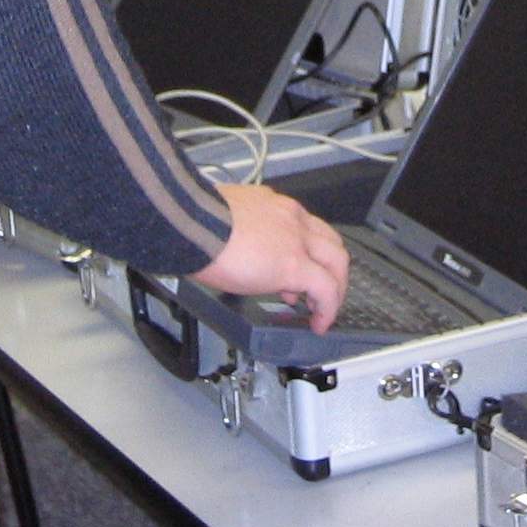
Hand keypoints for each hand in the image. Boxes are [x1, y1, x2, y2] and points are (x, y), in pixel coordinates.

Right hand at [189, 184, 349, 333]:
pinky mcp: (295, 265)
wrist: (188, 223)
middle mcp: (290, 217)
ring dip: (335, 287)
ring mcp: (296, 239)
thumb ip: (240, 232)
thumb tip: (238, 251)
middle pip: (330, 241)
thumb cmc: (192, 220)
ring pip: (337, 261)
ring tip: (324, 309)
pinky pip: (326, 289)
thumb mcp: (222, 219)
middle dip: (330, 268)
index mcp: (272, 204)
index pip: (304, 225)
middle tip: (318, 290)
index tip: (298, 268)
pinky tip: (319, 322)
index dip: (307, 249)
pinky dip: (328, 308)